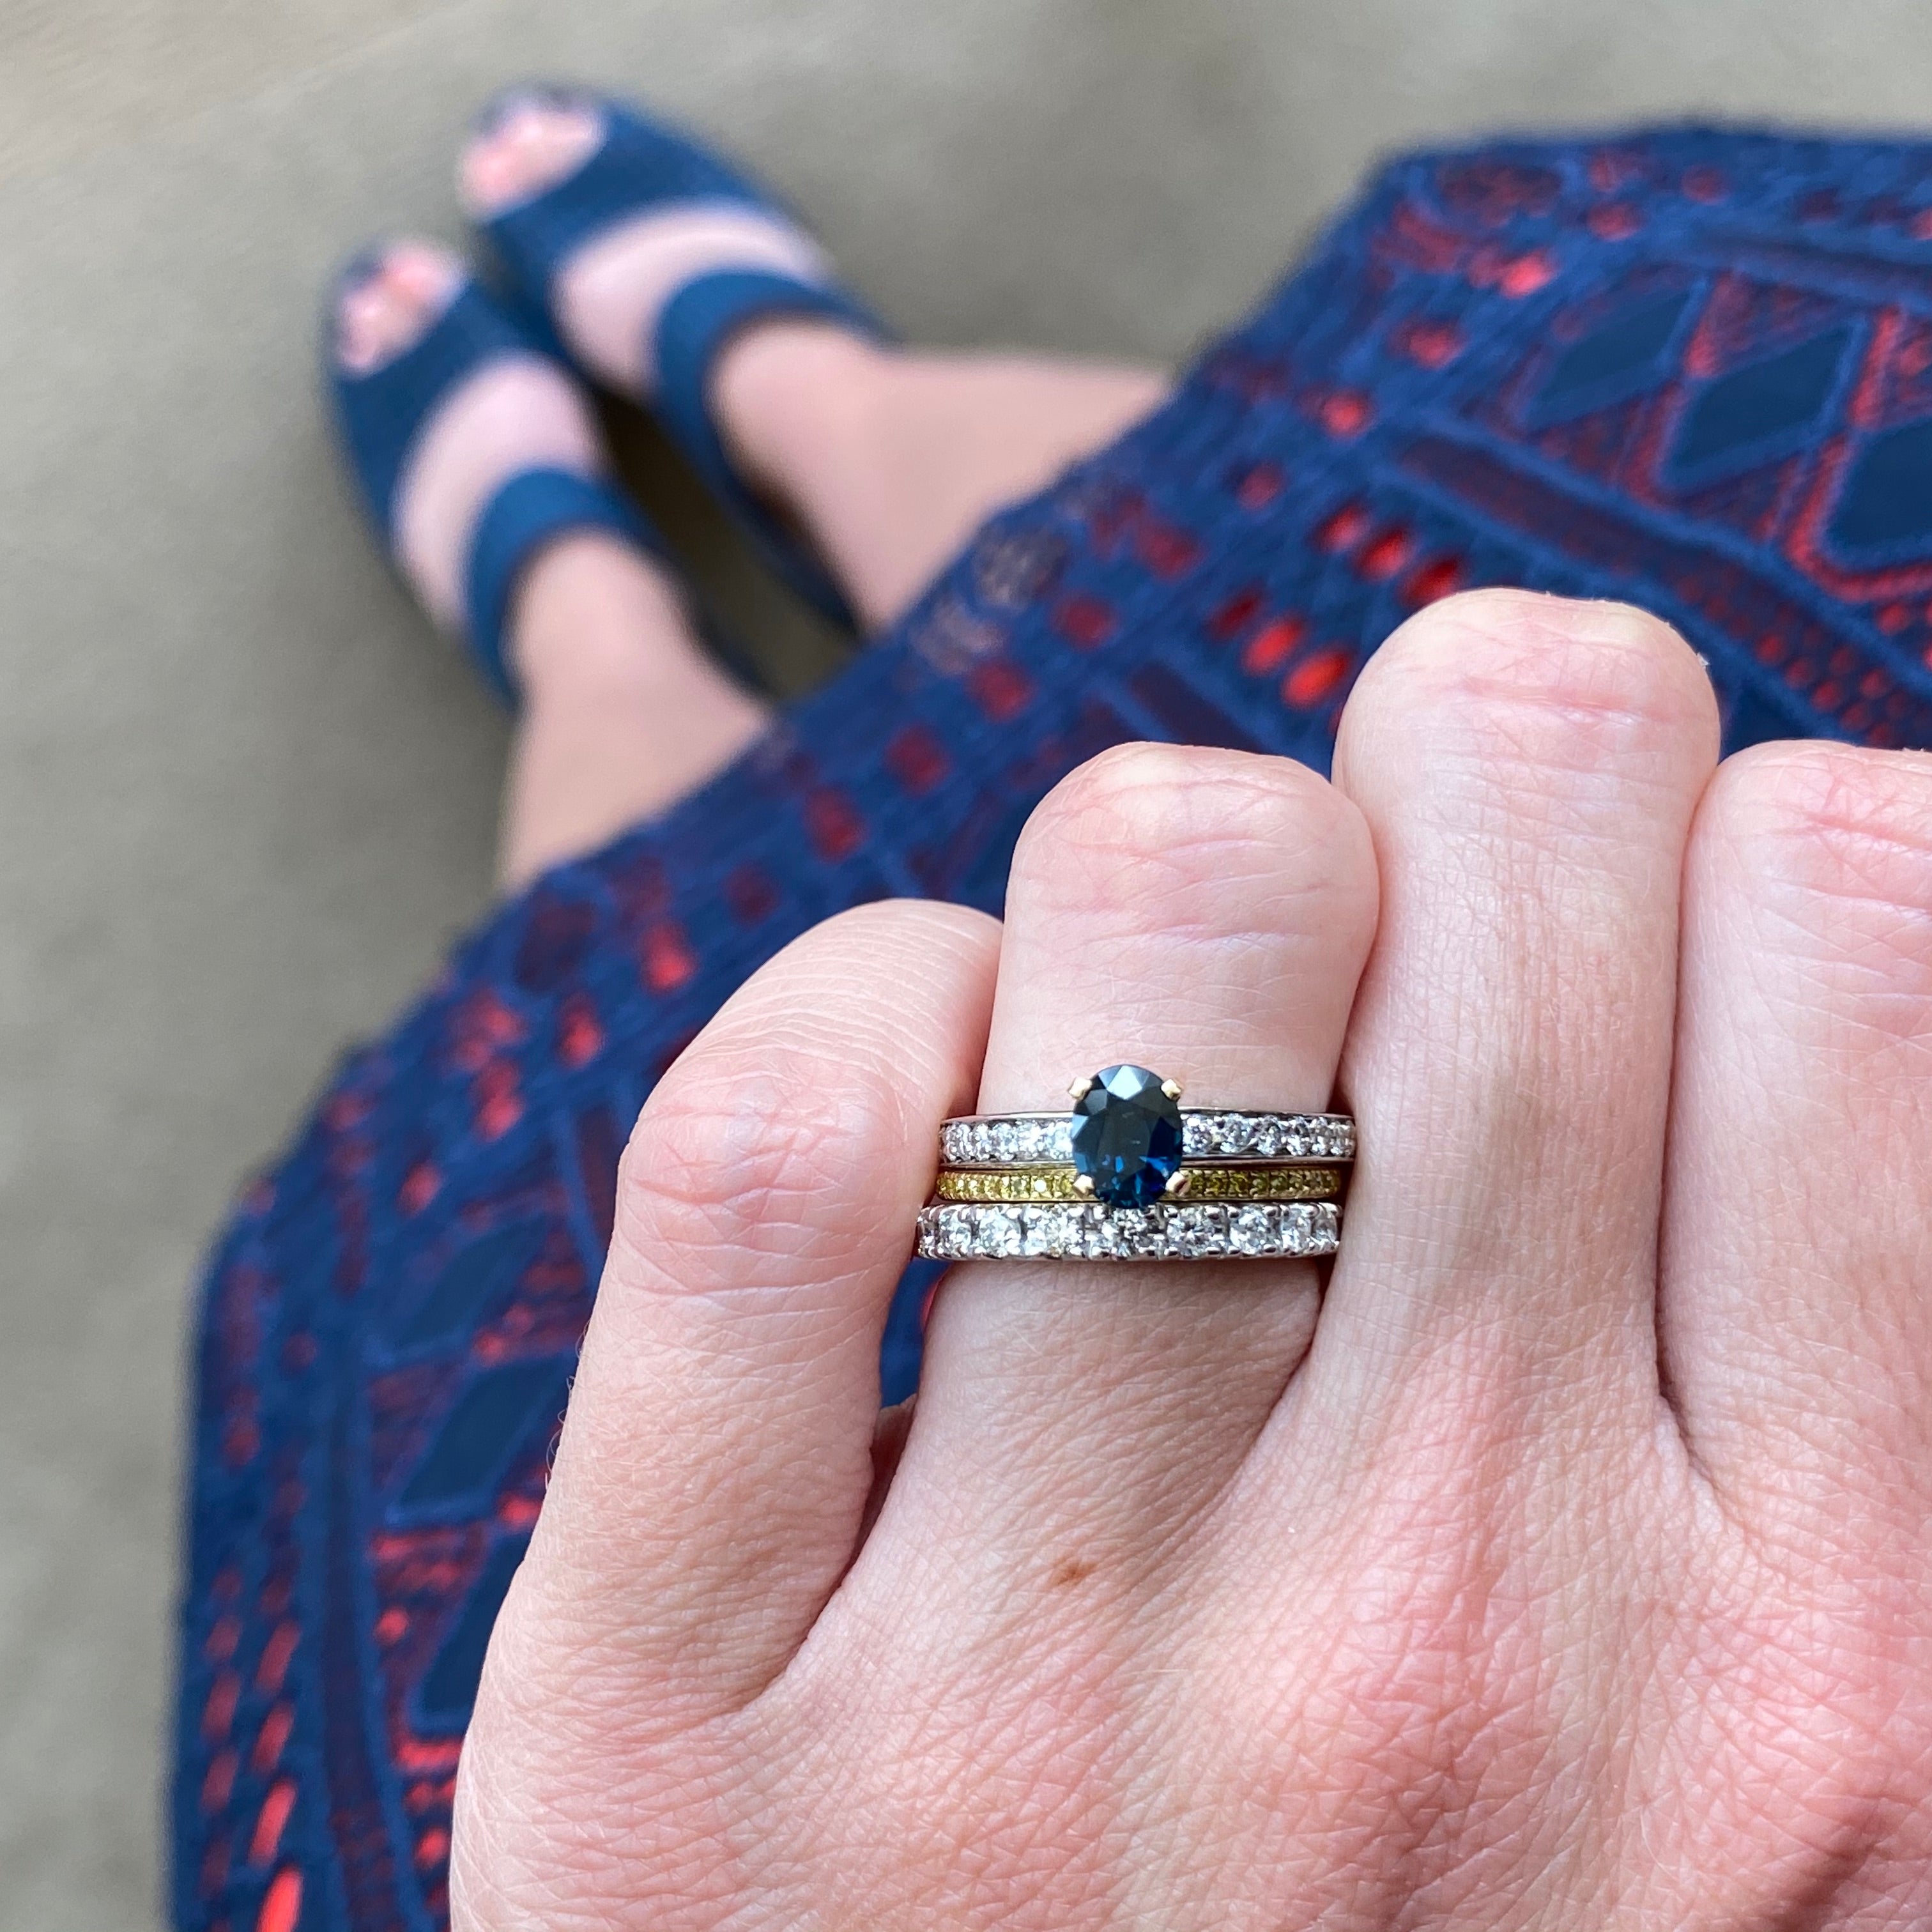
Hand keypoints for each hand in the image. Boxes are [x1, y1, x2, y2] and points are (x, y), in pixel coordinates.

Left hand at [451, 590, 1931, 1927]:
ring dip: (1157, 880)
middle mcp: (1470, 1613)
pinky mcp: (675, 1712)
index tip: (1608, 959)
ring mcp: (1048, 1662)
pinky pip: (769, 1130)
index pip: (1858, 884)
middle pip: (1506, 774)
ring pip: (1164, 867)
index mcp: (1834, 1644)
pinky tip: (899, 1130)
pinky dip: (848, 1025)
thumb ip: (1826, 1372)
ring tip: (1137, 1058)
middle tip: (1375, 960)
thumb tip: (1801, 956)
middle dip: (1454, 774)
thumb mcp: (1831, 1801)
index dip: (1715, 837)